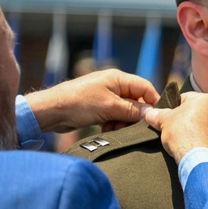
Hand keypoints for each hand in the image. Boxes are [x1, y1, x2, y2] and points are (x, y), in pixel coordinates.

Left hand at [25, 69, 159, 132]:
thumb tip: (151, 113)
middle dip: (134, 116)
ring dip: (122, 122)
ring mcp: (105, 96)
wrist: (52, 111)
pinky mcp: (98, 106)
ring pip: (125, 110)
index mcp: (118, 78)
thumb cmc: (79, 103)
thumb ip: (132, 110)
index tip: (155, 118)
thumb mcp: (110, 107)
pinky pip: (114, 115)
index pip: (145, 88)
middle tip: (129, 128)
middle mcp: (113, 85)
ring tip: (113, 130)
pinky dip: (113, 123)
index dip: (152, 102)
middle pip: (135, 101)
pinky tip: (106, 130)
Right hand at [145, 92, 207, 160]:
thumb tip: (150, 114)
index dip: (174, 108)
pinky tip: (196, 148)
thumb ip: (157, 114)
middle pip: (198, 111)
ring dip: (198, 130)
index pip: (185, 98)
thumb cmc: (182, 134)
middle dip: (187, 119)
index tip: (168, 118)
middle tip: (176, 129)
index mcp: (204, 99)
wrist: (198, 159)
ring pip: (207, 124)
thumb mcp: (164, 121)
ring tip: (187, 140)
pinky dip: (205, 141)